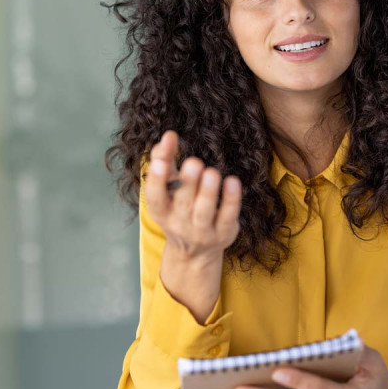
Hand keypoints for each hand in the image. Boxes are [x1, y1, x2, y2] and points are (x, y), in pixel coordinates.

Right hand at [145, 130, 242, 322]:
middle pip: (182, 204)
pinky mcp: (223, 233)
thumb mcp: (167, 189)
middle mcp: (179, 223)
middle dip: (187, 183)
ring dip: (208, 192)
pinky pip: (227, 216)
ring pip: (204, 212)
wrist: (195, 252)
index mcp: (161, 211)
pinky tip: (232, 182)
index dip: (156, 180)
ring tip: (212, 172)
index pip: (155, 197)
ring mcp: (202, 231)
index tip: (159, 161)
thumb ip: (165, 161)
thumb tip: (168, 137)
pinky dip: (230, 200)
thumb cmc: (179, 209)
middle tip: (194, 162)